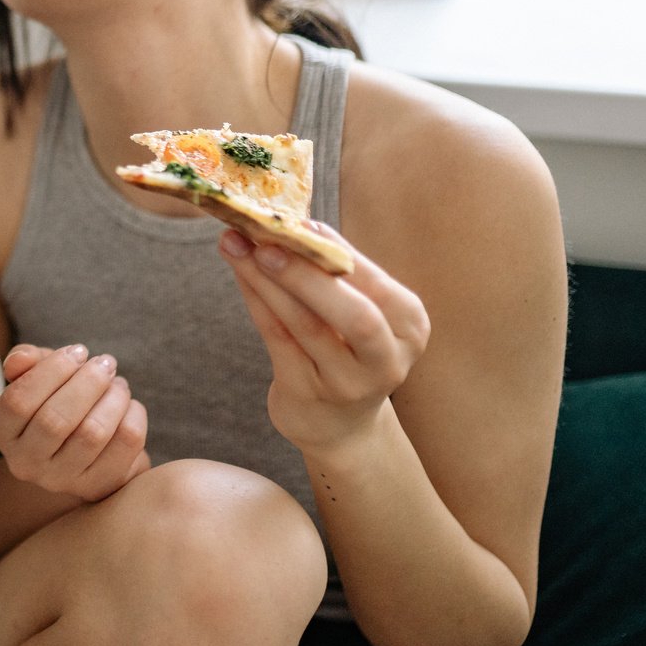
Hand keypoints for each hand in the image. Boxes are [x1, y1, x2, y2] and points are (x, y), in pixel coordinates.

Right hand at [0, 343, 150, 500]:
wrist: (89, 448)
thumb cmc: (58, 401)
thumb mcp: (37, 375)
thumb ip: (25, 360)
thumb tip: (20, 360)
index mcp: (3, 433)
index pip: (18, 402)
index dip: (51, 370)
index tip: (78, 351)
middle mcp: (25, 462)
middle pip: (55, 420)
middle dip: (87, 382)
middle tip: (105, 363)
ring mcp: (61, 480)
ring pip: (92, 433)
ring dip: (113, 397)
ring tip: (118, 383)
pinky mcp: (98, 487)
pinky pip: (124, 443)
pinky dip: (133, 415)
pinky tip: (129, 405)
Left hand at [219, 224, 430, 454]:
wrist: (338, 424)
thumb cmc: (347, 348)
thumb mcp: (359, 310)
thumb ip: (337, 273)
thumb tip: (297, 221)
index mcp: (410, 325)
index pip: (373, 283)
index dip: (335, 250)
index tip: (296, 221)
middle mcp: (387, 359)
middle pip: (352, 314)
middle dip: (304, 273)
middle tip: (262, 239)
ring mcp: (348, 383)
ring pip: (305, 325)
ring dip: (265, 280)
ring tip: (236, 245)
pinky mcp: (308, 395)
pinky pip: (277, 339)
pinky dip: (256, 301)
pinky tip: (240, 274)